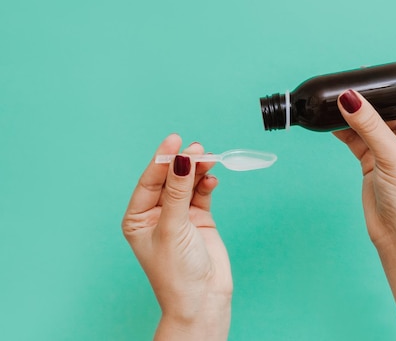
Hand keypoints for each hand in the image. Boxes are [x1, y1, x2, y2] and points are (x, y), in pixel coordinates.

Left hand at [122, 134, 231, 340]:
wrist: (203, 300)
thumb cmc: (177, 272)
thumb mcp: (174, 227)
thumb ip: (179, 192)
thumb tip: (182, 159)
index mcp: (138, 218)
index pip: (149, 181)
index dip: (162, 159)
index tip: (175, 140)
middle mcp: (157, 214)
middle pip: (170, 179)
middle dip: (183, 163)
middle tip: (198, 149)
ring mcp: (180, 216)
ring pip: (188, 184)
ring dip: (198, 171)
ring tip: (209, 158)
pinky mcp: (200, 219)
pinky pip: (202, 194)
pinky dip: (207, 184)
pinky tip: (212, 178)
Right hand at [334, 78, 395, 249]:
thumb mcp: (391, 156)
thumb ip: (369, 125)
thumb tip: (349, 97)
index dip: (391, 81)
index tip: (368, 74)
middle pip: (385, 104)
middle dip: (365, 96)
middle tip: (342, 87)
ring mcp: (388, 148)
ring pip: (367, 121)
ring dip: (351, 113)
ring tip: (331, 104)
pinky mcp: (372, 161)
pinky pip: (356, 138)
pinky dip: (343, 131)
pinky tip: (329, 125)